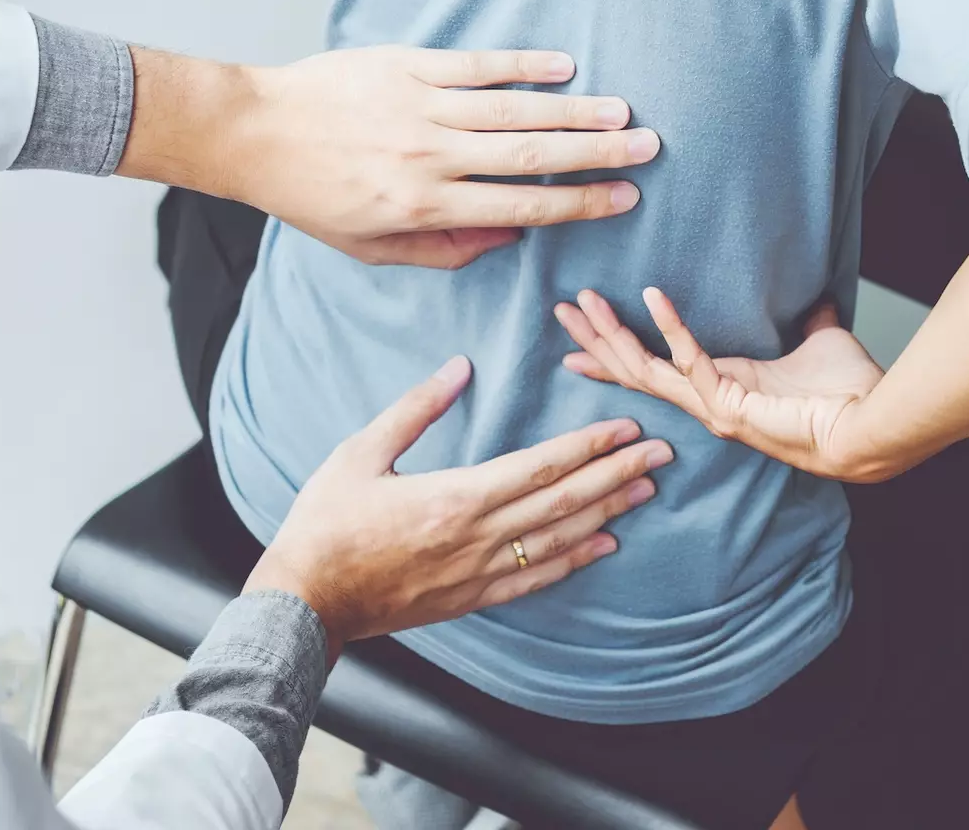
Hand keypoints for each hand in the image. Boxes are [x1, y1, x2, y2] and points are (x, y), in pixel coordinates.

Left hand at [230, 46, 658, 267]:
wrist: (256, 133)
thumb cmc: (313, 196)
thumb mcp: (371, 247)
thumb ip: (443, 249)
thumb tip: (509, 240)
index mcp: (424, 206)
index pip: (521, 208)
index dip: (579, 203)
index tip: (624, 198)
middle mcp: (429, 157)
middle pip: (532, 157)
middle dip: (597, 154)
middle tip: (649, 149)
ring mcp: (420, 106)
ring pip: (513, 110)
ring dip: (575, 109)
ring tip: (623, 111)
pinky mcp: (406, 65)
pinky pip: (476, 66)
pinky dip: (523, 64)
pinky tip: (565, 65)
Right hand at [244, 356, 672, 656]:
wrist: (306, 601)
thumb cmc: (326, 523)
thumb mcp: (360, 452)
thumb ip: (414, 409)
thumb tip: (459, 366)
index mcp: (454, 497)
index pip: (540, 466)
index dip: (588, 445)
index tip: (625, 426)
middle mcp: (477, 538)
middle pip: (564, 501)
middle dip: (617, 473)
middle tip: (662, 453)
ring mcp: (477, 573)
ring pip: (560, 540)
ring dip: (608, 512)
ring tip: (646, 490)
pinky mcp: (471, 599)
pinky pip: (536, 579)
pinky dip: (576, 561)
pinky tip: (605, 546)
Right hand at [554, 288, 882, 480]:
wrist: (872, 425)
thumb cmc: (848, 396)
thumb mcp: (820, 343)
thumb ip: (810, 323)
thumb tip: (820, 301)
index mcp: (720, 391)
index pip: (652, 372)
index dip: (615, 356)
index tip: (579, 344)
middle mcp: (707, 404)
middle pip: (634, 371)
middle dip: (596, 341)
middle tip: (563, 311)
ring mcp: (713, 408)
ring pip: (644, 370)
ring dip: (611, 335)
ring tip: (584, 302)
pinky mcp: (728, 403)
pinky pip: (689, 360)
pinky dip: (671, 325)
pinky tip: (651, 294)